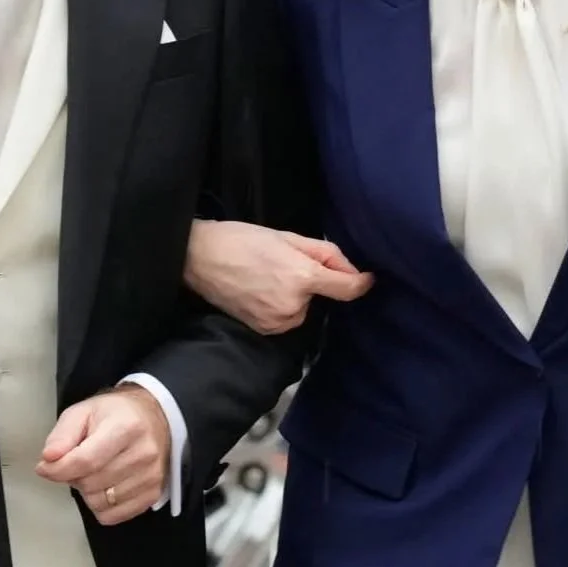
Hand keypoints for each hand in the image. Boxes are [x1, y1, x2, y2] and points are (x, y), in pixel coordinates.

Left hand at [35, 387, 170, 524]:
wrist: (153, 417)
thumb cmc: (115, 415)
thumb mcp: (83, 412)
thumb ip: (62, 435)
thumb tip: (48, 459)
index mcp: (126, 426)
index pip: (85, 461)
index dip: (58, 469)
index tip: (45, 468)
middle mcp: (143, 453)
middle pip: (90, 484)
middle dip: (74, 476)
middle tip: (80, 461)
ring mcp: (151, 476)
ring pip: (99, 503)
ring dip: (88, 492)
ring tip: (96, 471)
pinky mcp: (153, 494)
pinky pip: (112, 516)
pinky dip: (101, 506)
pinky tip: (106, 485)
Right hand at [184, 219, 373, 334]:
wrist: (199, 258)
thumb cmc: (242, 239)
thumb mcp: (288, 236)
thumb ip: (325, 253)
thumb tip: (352, 271)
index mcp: (303, 278)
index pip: (348, 289)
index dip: (361, 282)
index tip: (368, 278)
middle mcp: (294, 306)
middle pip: (322, 297)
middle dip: (314, 281)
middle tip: (286, 262)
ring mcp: (277, 322)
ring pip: (303, 309)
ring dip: (297, 296)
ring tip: (269, 276)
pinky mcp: (264, 330)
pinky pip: (286, 319)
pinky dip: (281, 306)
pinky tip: (261, 290)